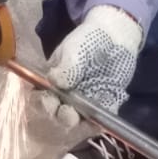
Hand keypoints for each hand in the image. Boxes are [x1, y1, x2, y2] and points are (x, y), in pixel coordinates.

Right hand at [38, 5, 143, 127]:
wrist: (114, 36)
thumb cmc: (87, 39)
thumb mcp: (73, 49)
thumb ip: (66, 66)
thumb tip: (55, 81)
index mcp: (53, 83)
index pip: (43, 98)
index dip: (44, 103)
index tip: (50, 101)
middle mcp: (67, 96)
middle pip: (61, 113)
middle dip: (63, 116)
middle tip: (69, 112)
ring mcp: (86, 101)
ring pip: (81, 119)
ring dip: (82, 122)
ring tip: (87, 121)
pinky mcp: (105, 103)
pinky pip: (102, 116)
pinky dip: (102, 121)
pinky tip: (103, 122)